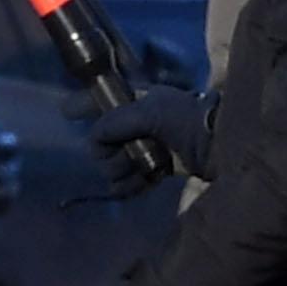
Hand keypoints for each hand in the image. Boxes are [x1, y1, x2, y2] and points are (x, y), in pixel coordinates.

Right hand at [70, 84, 213, 197]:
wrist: (221, 144)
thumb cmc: (186, 119)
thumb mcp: (150, 112)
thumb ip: (116, 122)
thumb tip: (93, 138)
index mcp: (136, 101)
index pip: (101, 100)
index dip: (83, 104)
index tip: (65, 112)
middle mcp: (137, 124)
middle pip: (102, 144)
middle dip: (111, 153)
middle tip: (129, 152)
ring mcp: (145, 148)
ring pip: (113, 166)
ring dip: (123, 171)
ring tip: (144, 169)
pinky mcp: (155, 170)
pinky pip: (128, 182)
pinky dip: (131, 186)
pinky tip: (140, 184)